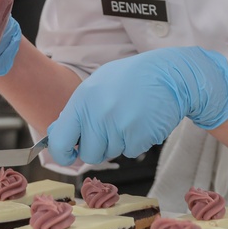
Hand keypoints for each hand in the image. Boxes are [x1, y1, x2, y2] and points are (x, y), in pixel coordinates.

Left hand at [47, 47, 227, 164]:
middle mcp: (98, 115)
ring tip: (130, 117)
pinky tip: (142, 122)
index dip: (63, 153)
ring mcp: (118, 127)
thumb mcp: (98, 84)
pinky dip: (136, 142)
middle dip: (99, 147)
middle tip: (112, 128)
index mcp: (83, 101)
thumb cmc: (133, 78)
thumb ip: (79, 110)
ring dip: (120, 142)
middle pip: (89, 153)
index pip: (60, 141)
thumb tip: (57, 134)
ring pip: (111, 153)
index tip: (70, 155)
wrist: (170, 74)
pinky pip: (131, 152)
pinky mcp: (138, 137)